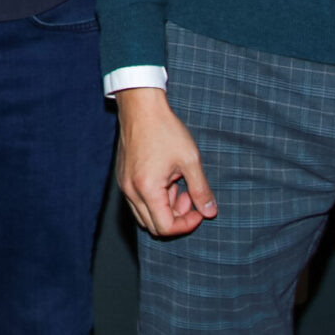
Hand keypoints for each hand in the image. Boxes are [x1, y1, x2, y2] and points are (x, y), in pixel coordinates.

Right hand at [115, 87, 217, 236]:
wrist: (141, 107)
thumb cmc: (164, 130)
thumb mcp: (190, 160)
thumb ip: (201, 190)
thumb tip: (211, 212)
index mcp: (147, 189)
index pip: (165, 227)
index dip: (187, 224)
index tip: (200, 210)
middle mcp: (131, 191)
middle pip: (153, 226)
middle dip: (176, 218)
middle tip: (191, 198)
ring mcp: (124, 184)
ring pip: (144, 215)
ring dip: (165, 209)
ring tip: (179, 187)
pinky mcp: (123, 177)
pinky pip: (138, 201)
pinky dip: (154, 199)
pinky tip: (167, 180)